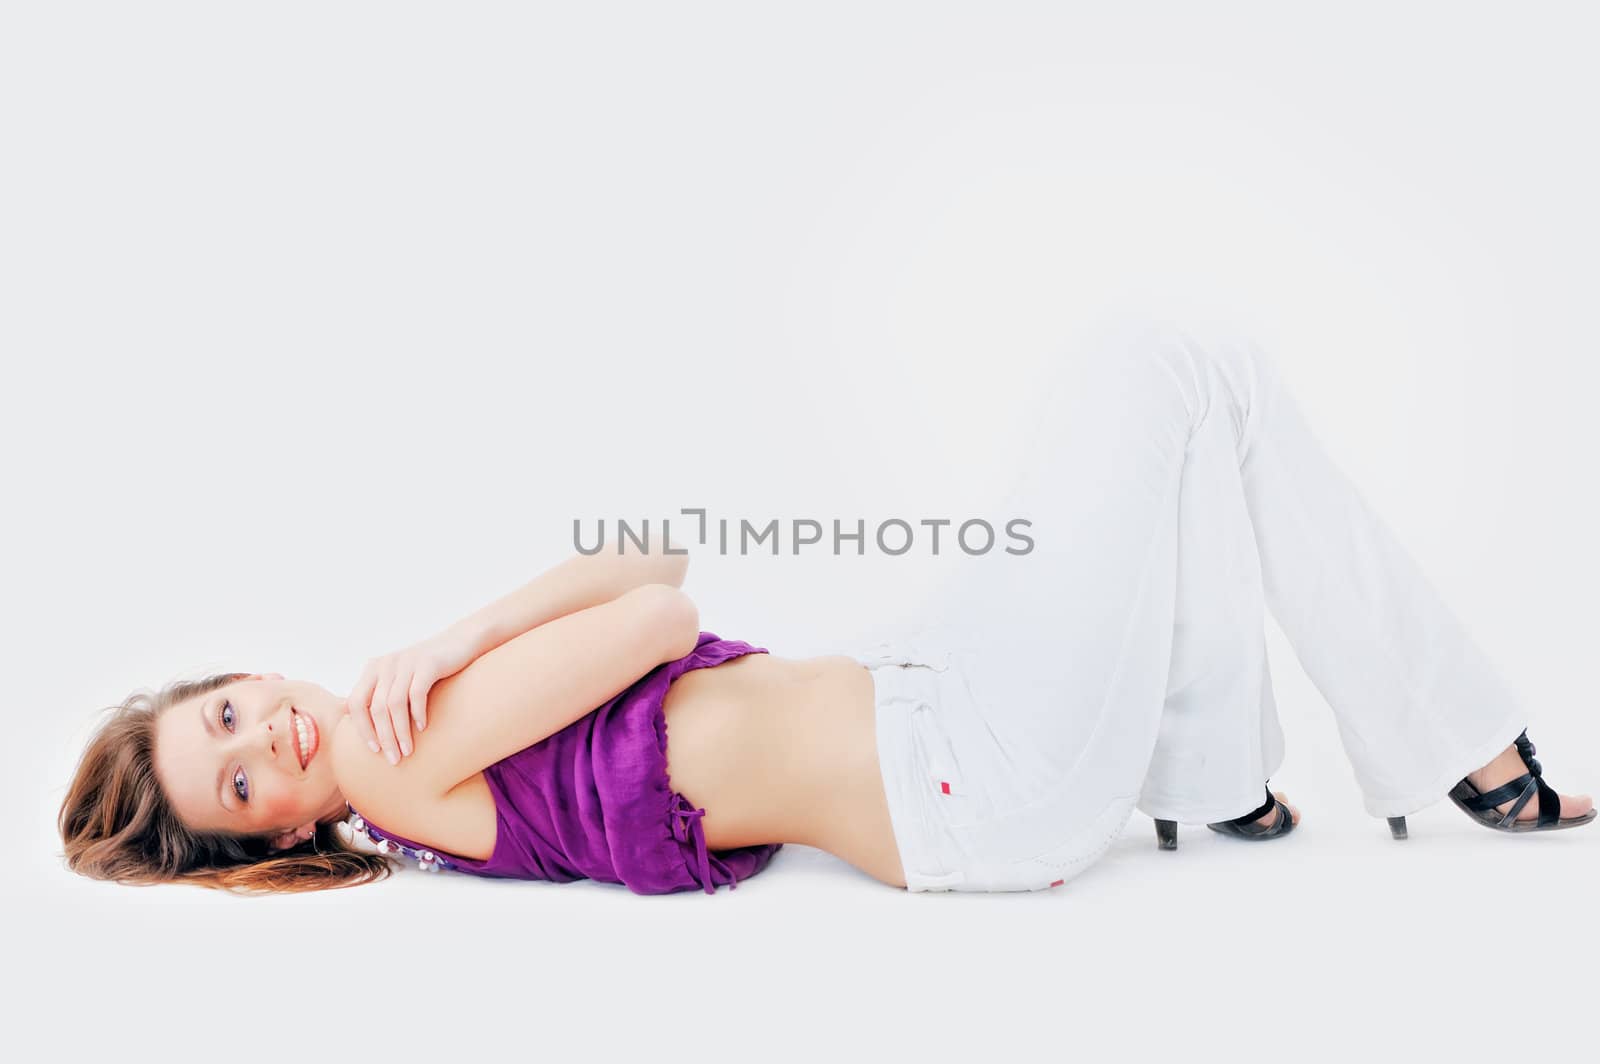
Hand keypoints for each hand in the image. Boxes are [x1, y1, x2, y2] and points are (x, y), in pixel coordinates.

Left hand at [345, 625, 480, 764]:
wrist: (459, 643)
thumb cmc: (427, 669)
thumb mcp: (397, 678)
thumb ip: (377, 692)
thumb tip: (347, 713)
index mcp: (373, 669)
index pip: (356, 704)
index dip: (362, 729)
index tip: (374, 750)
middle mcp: (385, 663)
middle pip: (376, 708)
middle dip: (384, 737)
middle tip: (394, 759)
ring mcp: (406, 661)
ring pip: (395, 704)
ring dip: (400, 731)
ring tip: (408, 750)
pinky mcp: (427, 663)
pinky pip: (417, 693)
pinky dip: (418, 713)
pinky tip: (423, 728)